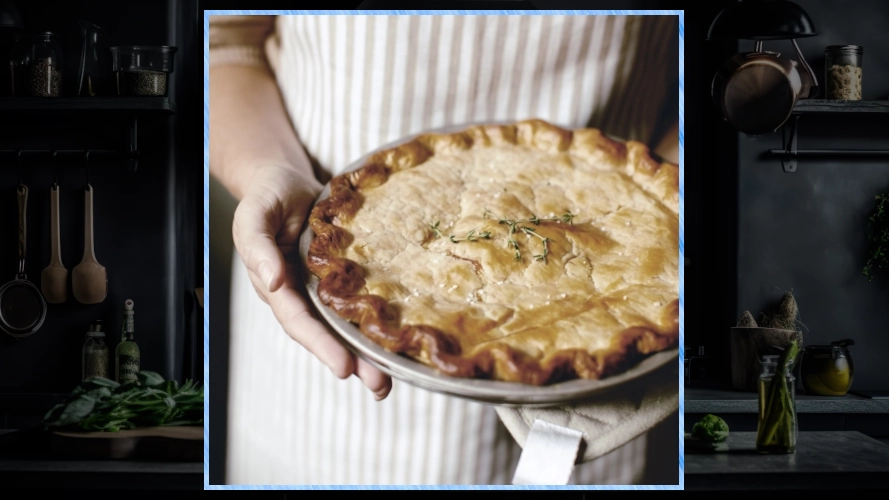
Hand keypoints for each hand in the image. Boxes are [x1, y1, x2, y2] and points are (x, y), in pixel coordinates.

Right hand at [232, 165, 392, 399]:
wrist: (285, 180)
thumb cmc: (267, 196)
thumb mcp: (254, 215)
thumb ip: (258, 246)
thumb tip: (273, 281)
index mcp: (276, 287)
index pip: (299, 321)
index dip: (321, 345)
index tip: (344, 367)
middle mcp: (300, 295)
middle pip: (326, 335)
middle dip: (352, 361)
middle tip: (379, 386)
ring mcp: (322, 289)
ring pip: (345, 327)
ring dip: (368, 354)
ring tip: (392, 379)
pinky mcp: (343, 278)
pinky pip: (359, 304)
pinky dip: (376, 324)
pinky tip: (399, 339)